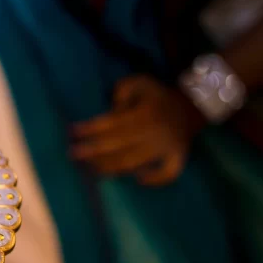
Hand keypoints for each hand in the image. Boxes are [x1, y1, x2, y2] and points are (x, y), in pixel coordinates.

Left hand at [70, 75, 204, 185]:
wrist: (190, 106)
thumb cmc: (156, 96)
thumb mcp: (140, 82)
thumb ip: (122, 91)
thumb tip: (112, 110)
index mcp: (145, 113)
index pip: (112, 123)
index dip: (91, 129)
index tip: (72, 132)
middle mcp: (155, 132)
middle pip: (118, 147)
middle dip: (93, 152)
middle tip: (73, 155)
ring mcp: (167, 147)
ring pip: (134, 162)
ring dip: (111, 168)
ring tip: (92, 169)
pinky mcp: (178, 158)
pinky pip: (168, 173)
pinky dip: (155, 179)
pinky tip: (139, 179)